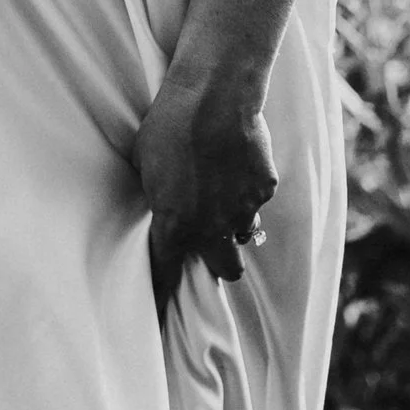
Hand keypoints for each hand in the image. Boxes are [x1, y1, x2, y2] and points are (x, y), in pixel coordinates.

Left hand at [133, 71, 277, 312]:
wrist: (213, 94)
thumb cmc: (168, 124)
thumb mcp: (143, 163)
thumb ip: (155, 193)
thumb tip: (157, 197)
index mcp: (176, 225)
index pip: (166, 274)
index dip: (162, 296)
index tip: (158, 315)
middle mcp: (213, 226)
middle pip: (228, 270)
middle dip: (220, 259)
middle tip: (208, 237)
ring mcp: (244, 208)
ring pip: (246, 231)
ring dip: (235, 220)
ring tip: (223, 188)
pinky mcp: (266, 186)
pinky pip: (259, 197)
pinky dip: (249, 186)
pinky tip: (238, 159)